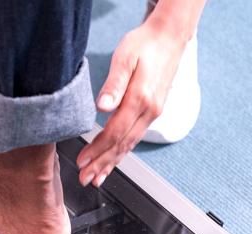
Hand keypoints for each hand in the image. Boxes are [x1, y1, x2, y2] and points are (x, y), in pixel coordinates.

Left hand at [77, 19, 188, 186]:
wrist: (169, 37)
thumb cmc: (144, 44)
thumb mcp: (125, 57)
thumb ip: (113, 84)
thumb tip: (102, 107)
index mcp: (140, 99)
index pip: (114, 132)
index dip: (97, 149)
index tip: (82, 161)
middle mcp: (149, 111)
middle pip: (122, 145)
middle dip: (102, 164)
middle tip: (85, 179)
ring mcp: (152, 113)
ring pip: (129, 145)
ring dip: (111, 163)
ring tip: (97, 178)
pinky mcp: (152, 112)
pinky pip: (135, 138)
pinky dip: (122, 153)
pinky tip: (113, 161)